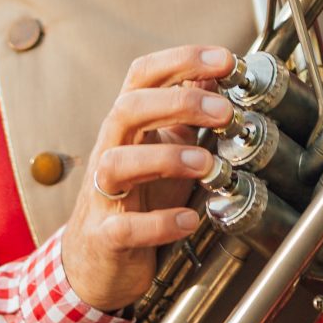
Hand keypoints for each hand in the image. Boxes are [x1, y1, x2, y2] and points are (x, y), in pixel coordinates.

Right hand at [59, 45, 236, 312]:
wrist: (97, 262)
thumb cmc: (138, 199)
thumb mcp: (164, 148)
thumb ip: (185, 113)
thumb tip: (215, 74)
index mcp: (128, 125)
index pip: (143, 76)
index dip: (181, 60)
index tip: (225, 60)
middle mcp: (111, 151)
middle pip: (128, 109)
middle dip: (179, 103)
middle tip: (224, 113)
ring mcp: (103, 194)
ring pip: (116, 163)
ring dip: (166, 159)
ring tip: (207, 166)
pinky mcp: (106, 236)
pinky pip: (125, 227)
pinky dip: (159, 223)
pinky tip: (189, 221)